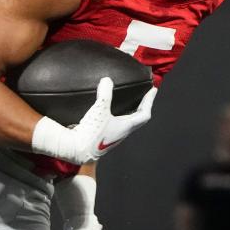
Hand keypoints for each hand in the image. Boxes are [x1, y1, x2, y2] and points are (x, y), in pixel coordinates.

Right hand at [32, 77, 156, 164]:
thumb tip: (107, 80)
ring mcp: (112, 135)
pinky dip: (117, 115)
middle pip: (137, 119)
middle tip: (143, 95)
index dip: (149, 101)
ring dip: (130, 111)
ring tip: (128, 102)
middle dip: (141, 106)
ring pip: (126, 122)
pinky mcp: (102, 136)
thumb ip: (104, 93)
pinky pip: (115, 124)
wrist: (76, 149)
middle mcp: (122, 132)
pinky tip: (109, 111)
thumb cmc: (91, 133)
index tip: (153, 91)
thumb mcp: (99, 109)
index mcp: (126, 127)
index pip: (144, 114)